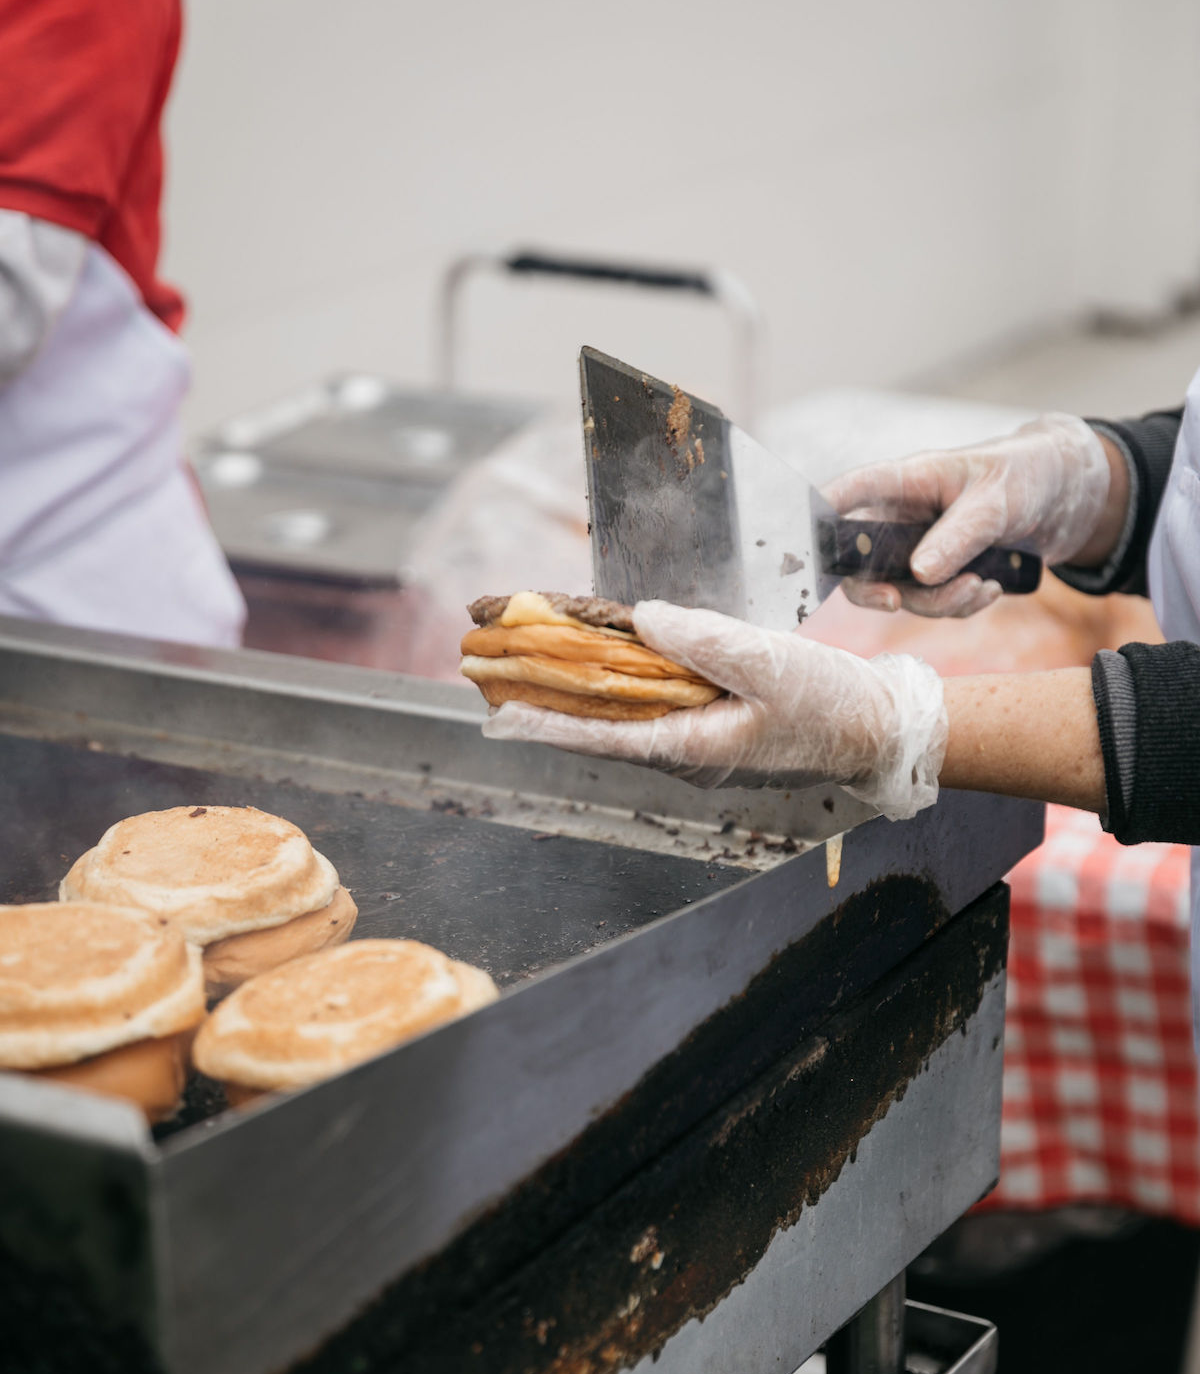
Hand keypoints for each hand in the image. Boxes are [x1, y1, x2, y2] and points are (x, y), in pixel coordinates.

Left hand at [481, 600, 946, 819]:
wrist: (880, 728)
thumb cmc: (831, 704)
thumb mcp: (770, 664)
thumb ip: (704, 640)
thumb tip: (643, 620)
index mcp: (694, 748)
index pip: (603, 737)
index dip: (547, 723)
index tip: (497, 715)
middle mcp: (684, 753)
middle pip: (600, 725)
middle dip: (544, 699)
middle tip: (489, 675)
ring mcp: (695, 743)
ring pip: (620, 715)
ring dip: (573, 690)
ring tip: (523, 663)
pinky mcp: (709, 727)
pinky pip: (648, 706)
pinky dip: (615, 683)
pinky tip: (595, 659)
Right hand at [825, 413, 1114, 616]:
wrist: (1067, 496)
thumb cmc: (1027, 475)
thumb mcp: (997, 501)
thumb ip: (959, 535)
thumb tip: (919, 574)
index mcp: (907, 481)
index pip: (849, 493)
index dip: (820, 516)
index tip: (800, 543)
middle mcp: (902, 517)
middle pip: (859, 562)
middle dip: (876, 590)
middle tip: (895, 602)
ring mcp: (918, 549)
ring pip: (902, 592)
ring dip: (940, 602)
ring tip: (981, 587)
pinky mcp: (941, 572)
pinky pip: (934, 603)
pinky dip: (961, 605)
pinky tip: (990, 589)